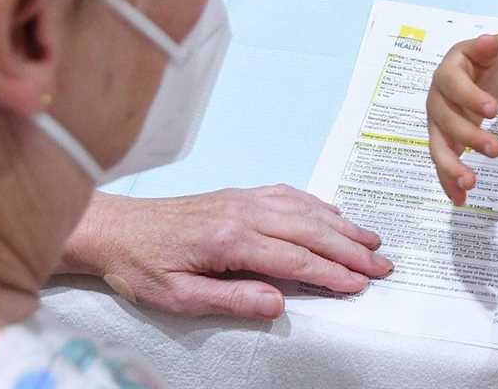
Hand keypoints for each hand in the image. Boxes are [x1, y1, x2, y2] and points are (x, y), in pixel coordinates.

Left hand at [60, 186, 393, 319]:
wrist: (115, 228)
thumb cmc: (141, 265)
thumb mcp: (178, 297)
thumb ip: (231, 299)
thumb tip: (277, 303)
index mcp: (230, 240)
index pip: (295, 259)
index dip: (332, 274)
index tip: (360, 285)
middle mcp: (242, 212)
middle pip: (309, 230)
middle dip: (350, 249)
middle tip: (382, 265)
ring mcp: (242, 199)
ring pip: (304, 209)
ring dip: (340, 226)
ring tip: (371, 241)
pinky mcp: (237, 195)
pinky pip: (287, 195)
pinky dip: (316, 204)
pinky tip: (332, 214)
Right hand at [426, 34, 497, 205]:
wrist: (472, 74)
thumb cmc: (481, 63)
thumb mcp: (484, 51)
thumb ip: (486, 49)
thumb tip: (490, 42)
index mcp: (448, 74)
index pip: (453, 85)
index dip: (470, 97)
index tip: (494, 110)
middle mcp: (437, 99)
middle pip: (445, 119)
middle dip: (468, 136)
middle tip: (495, 149)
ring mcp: (437, 124)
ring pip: (438, 146)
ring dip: (451, 166)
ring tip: (471, 183)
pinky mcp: (441, 143)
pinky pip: (441, 164)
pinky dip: (448, 183)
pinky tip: (460, 200)